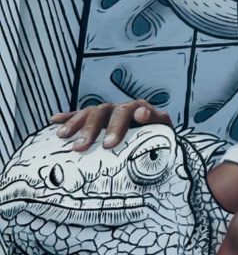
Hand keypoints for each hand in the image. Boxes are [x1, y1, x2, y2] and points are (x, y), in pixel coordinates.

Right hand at [50, 101, 173, 151]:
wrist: (157, 140)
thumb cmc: (160, 145)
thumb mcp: (166, 141)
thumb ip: (164, 140)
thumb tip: (150, 137)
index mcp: (145, 112)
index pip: (138, 110)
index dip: (130, 119)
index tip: (124, 131)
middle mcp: (126, 108)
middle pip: (109, 112)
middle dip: (95, 129)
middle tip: (84, 147)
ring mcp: (111, 111)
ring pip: (92, 112)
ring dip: (77, 123)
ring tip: (64, 137)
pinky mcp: (99, 117)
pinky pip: (80, 114)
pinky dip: (68, 117)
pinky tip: (54, 121)